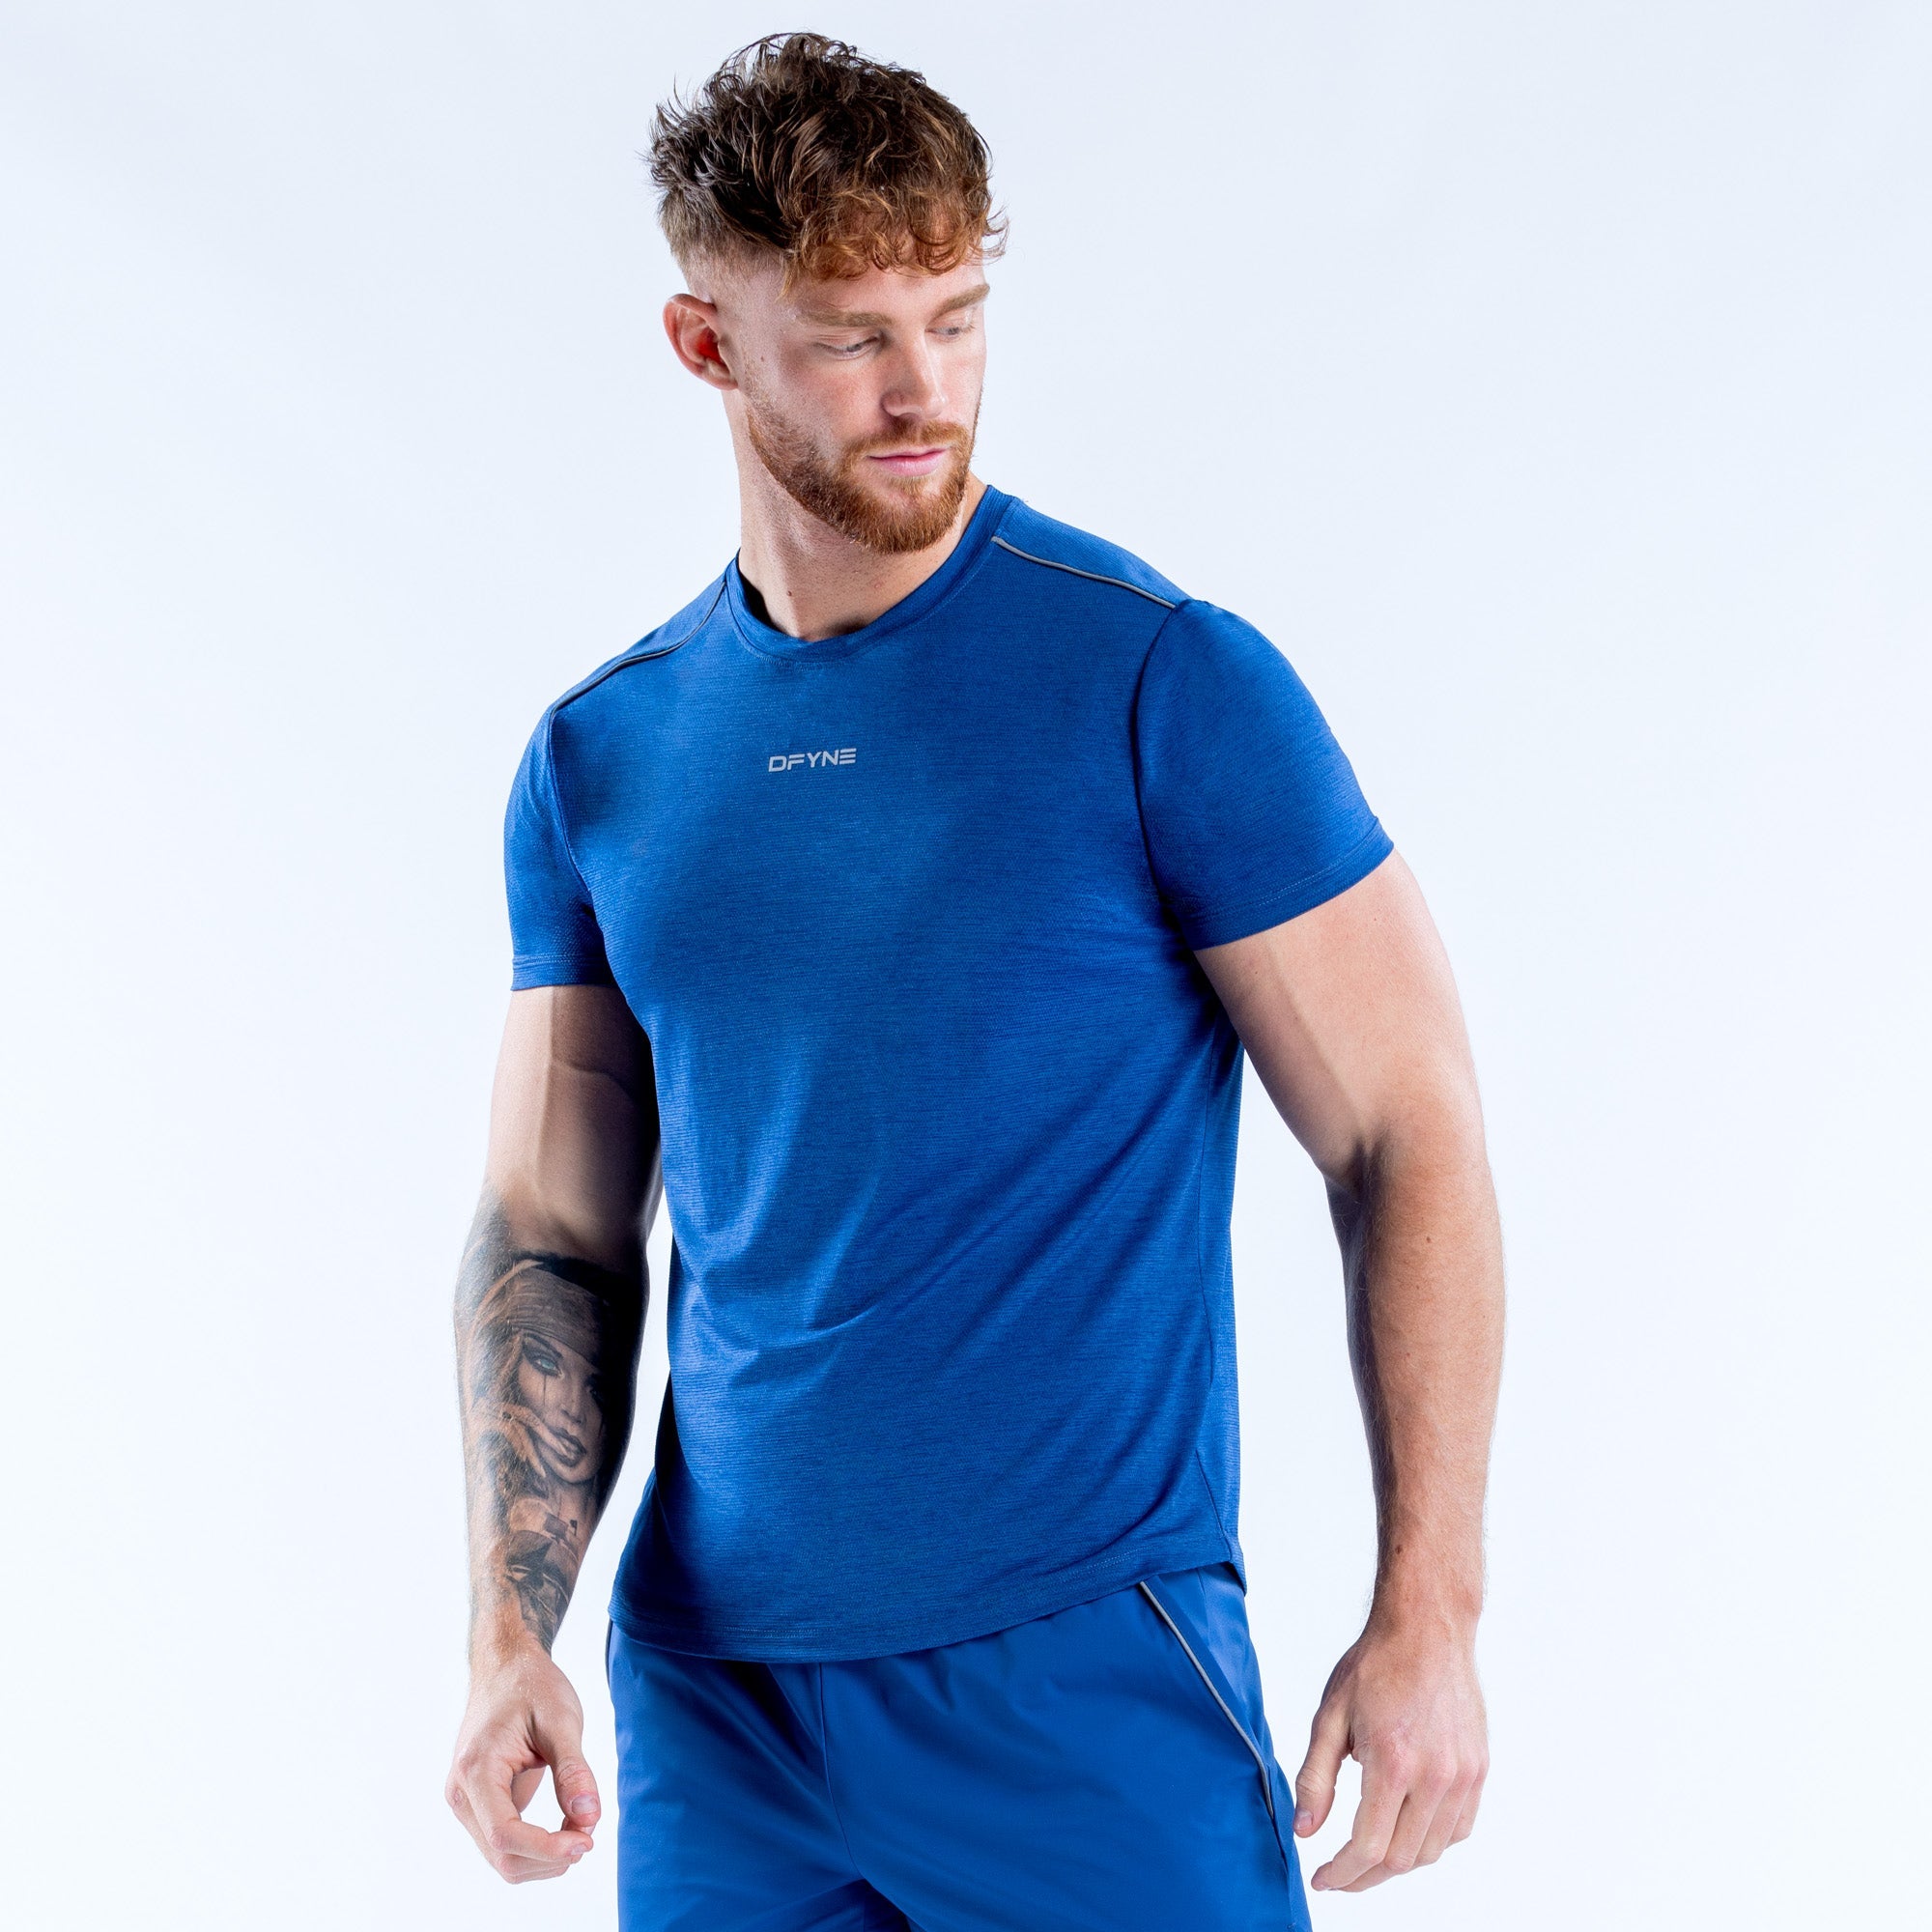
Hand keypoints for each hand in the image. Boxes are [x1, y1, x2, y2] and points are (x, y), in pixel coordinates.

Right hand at [447, 1640, 601, 1882]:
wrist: (505, 1667)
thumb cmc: (532, 1686)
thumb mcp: (561, 1720)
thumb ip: (574, 1770)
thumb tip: (590, 1818)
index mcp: (476, 1769)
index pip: (504, 1835)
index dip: (546, 1849)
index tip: (587, 1841)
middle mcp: (461, 1793)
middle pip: (502, 1855)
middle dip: (549, 1858)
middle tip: (590, 1835)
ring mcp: (466, 1802)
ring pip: (502, 1857)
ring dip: (544, 1857)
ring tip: (581, 1827)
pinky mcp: (478, 1804)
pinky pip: (504, 1843)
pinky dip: (536, 1846)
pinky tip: (565, 1825)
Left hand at [1293, 1617, 1487, 1891]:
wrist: (1427, 1629)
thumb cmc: (1376, 1665)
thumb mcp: (1330, 1716)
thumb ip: (1316, 1778)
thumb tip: (1305, 1830)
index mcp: (1393, 1763)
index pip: (1368, 1847)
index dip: (1343, 1874)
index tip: (1323, 1880)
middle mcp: (1435, 1776)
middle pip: (1400, 1858)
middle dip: (1364, 1875)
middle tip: (1339, 1874)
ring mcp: (1463, 1776)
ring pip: (1431, 1850)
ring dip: (1397, 1862)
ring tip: (1368, 1853)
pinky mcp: (1479, 1770)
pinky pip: (1458, 1829)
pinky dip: (1430, 1842)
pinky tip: (1405, 1830)